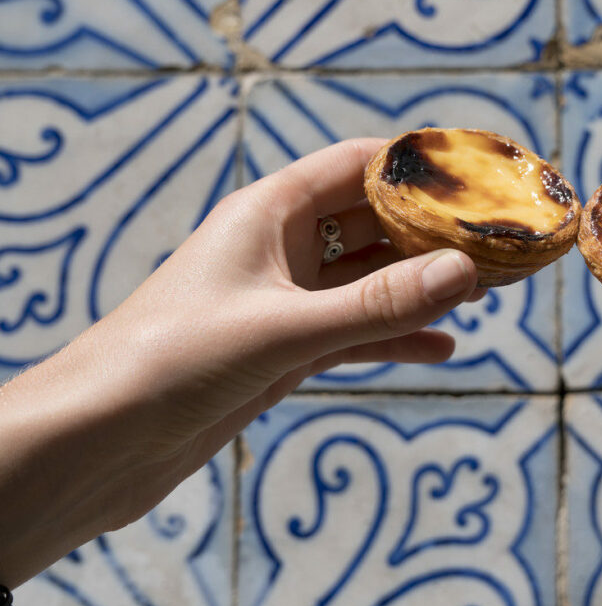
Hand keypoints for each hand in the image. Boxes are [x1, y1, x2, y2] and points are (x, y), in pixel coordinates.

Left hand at [0, 139, 478, 584]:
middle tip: (496, 243)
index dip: (415, 166)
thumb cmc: (174, 362)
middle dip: (432, 232)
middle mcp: (279, 248)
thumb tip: (463, 272)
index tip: (476, 175)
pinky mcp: (285, 350)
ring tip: (484, 291)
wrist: (102, 440)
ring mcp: (284, 301)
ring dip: (421, 285)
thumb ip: (376, 305)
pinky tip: (443, 347)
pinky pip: (356, 332)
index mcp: (268, 212)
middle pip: (371, 222)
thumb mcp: (285, 329)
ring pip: (369, 280)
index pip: (355, 165)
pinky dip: (397, 338)